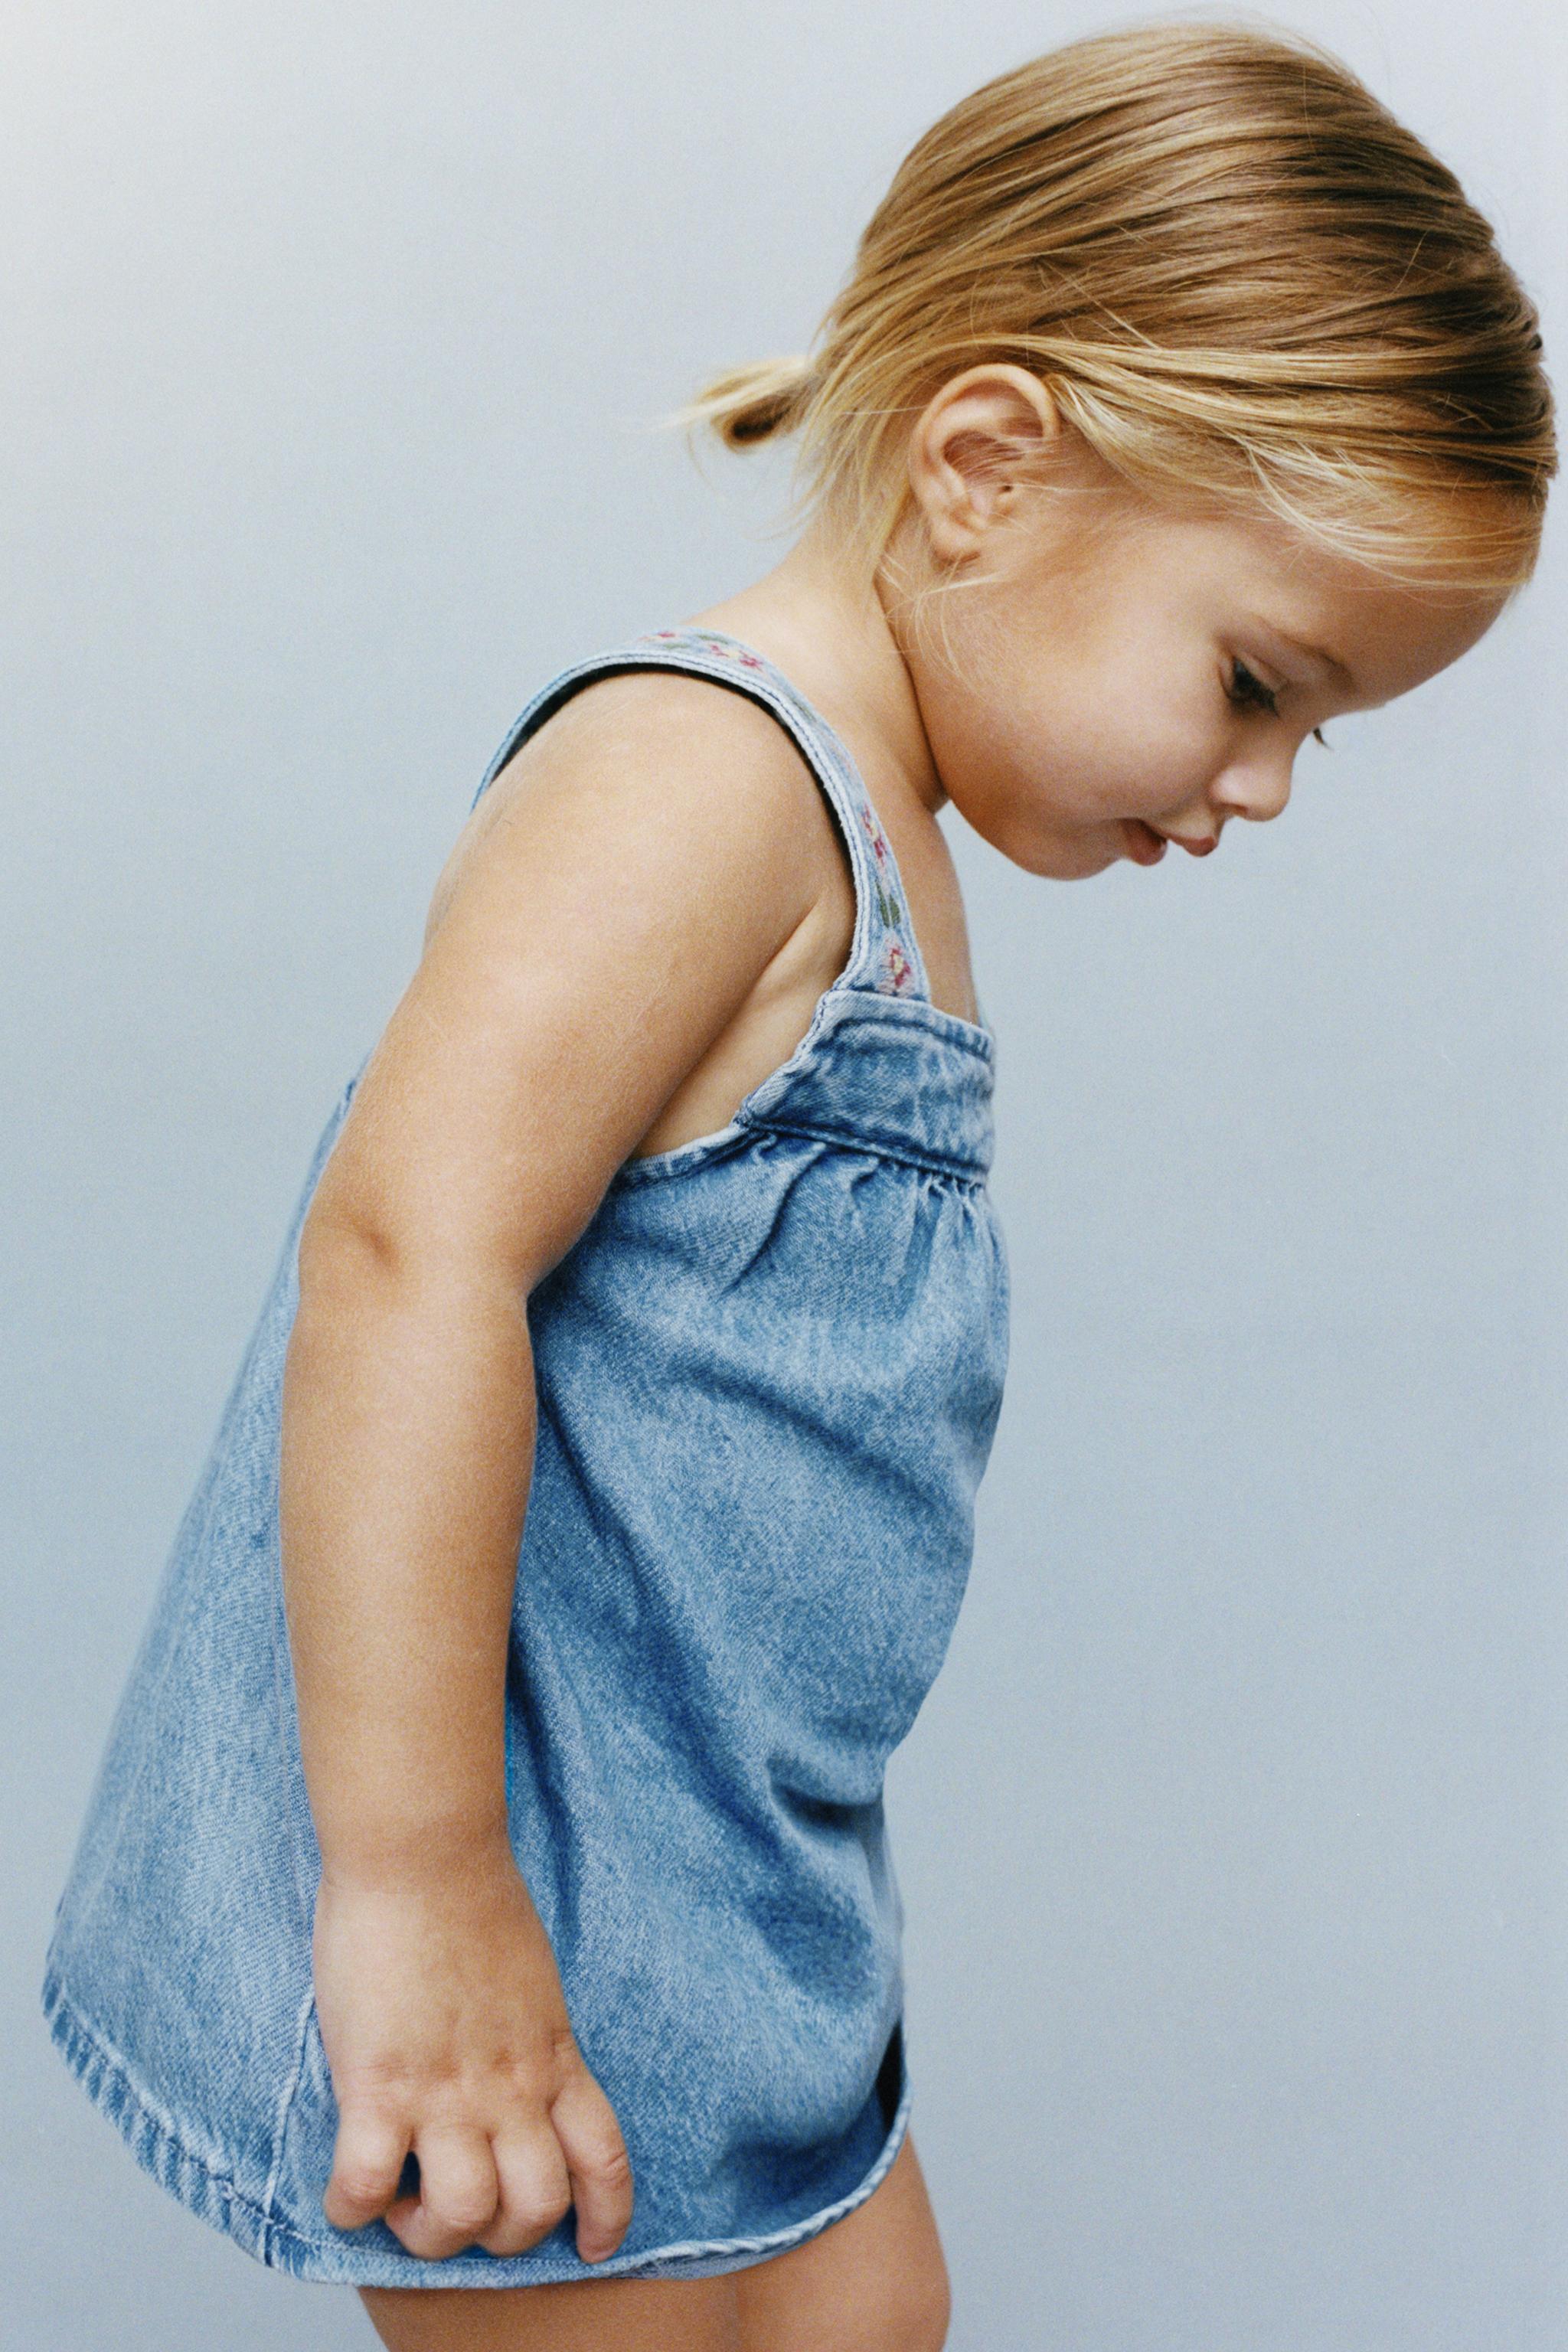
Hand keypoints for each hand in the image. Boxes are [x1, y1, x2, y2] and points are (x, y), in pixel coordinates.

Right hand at [311, 1837, 632, 2263]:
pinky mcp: (382, 2085)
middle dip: (500, 2235)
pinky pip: (368, 2187)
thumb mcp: (529, 1978)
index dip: (607, 2216)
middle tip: (460, 2207)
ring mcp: (448, 2090)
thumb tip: (508, 2065)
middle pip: (535, 2208)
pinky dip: (353, 2208)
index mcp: (552, 2055)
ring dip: (431, 2232)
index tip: (594, 2246)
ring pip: (465, 2215)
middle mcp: (511, 2085)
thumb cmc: (468, 1894)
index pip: (605, 2157)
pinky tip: (347, 2191)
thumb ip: (526, 2033)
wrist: (425, 1851)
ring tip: (405, 2205)